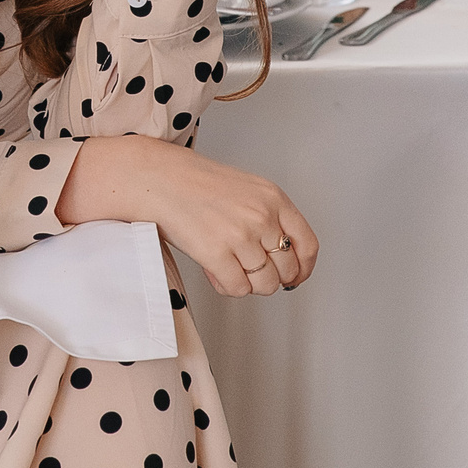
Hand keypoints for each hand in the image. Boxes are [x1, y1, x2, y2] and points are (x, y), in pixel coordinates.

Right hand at [56, 134, 317, 297]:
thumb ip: (269, 218)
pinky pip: (237, 288)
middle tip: (256, 275)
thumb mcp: (247, 190)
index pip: (307, 244)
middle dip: (273, 279)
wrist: (160, 179)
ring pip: (264, 283)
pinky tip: (216, 272)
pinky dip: (228, 286)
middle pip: (287, 269)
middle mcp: (262, 217)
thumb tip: (281, 260)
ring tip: (232, 270)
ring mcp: (240, 236)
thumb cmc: (197, 184)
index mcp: (274, 199)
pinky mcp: (216, 253)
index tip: (296, 277)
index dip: (303, 268)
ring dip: (249, 284)